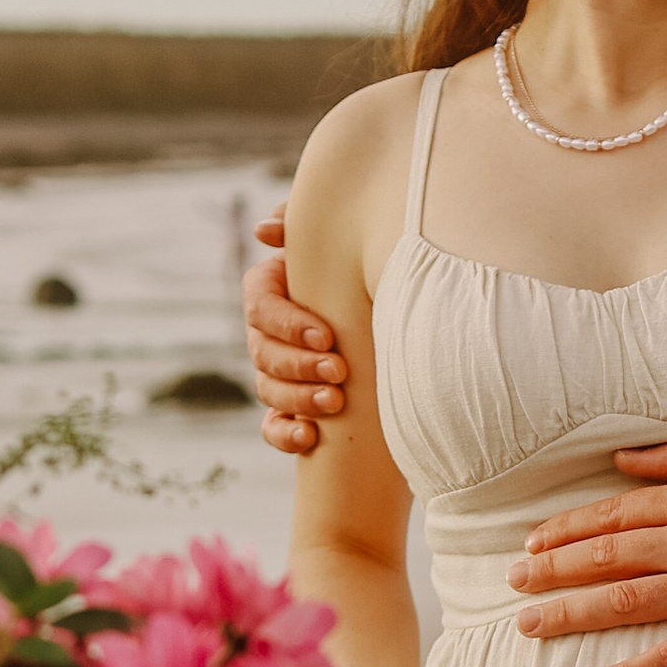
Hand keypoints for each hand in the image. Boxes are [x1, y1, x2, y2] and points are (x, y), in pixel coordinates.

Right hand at [246, 209, 349, 456]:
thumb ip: (305, 229)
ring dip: (298, 398)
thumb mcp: (347, 247)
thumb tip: (264, 230)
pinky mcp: (293, 409)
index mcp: (274, 291)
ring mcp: (279, 374)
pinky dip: (285, 435)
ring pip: (268, 389)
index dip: (287, 323)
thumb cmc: (370, 274)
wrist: (407, 331)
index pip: (259, 306)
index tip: (327, 335)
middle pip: (262, 352)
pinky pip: (272, 428)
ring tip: (334, 403)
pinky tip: (309, 437)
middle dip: (299, 364)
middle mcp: (270, 333)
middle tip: (339, 371)